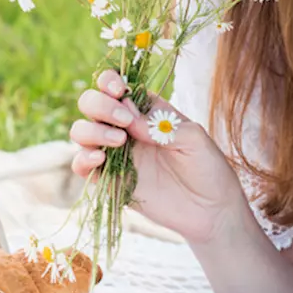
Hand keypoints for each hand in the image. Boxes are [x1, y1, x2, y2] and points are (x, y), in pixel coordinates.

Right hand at [70, 70, 248, 244]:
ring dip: (92, 131)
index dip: (110, 82)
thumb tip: (127, 111)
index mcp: (146, 110)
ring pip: (81, 132)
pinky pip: (82, 166)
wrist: (210, 211)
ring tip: (120, 142)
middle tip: (124, 121)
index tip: (119, 91)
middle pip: (91, 104)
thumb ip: (160, 123)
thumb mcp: (194, 138)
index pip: (115, 85)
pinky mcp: (110, 179)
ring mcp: (115, 153)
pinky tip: (99, 160)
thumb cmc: (207, 167)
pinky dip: (82, 160)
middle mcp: (126, 128)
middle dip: (99, 105)